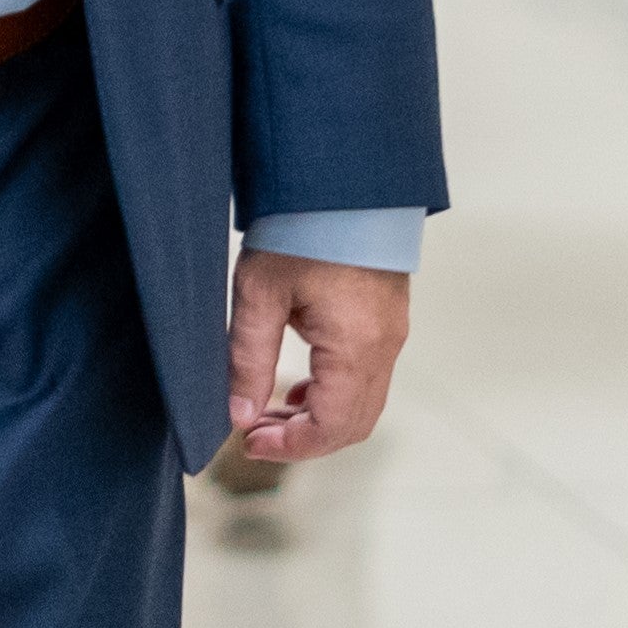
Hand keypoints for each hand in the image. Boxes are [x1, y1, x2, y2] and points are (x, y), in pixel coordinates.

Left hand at [225, 247, 411, 465]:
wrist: (341, 180)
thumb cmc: (300, 228)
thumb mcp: (259, 294)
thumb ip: (247, 359)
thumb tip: (236, 414)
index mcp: (356, 346)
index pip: (330, 426)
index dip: (290, 447)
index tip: (248, 443)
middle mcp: (384, 347)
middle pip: (353, 424)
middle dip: (303, 439)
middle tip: (252, 434)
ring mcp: (391, 334)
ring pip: (363, 404)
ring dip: (318, 418)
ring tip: (266, 412)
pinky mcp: (387, 320)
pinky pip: (367, 377)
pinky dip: (334, 393)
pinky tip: (296, 386)